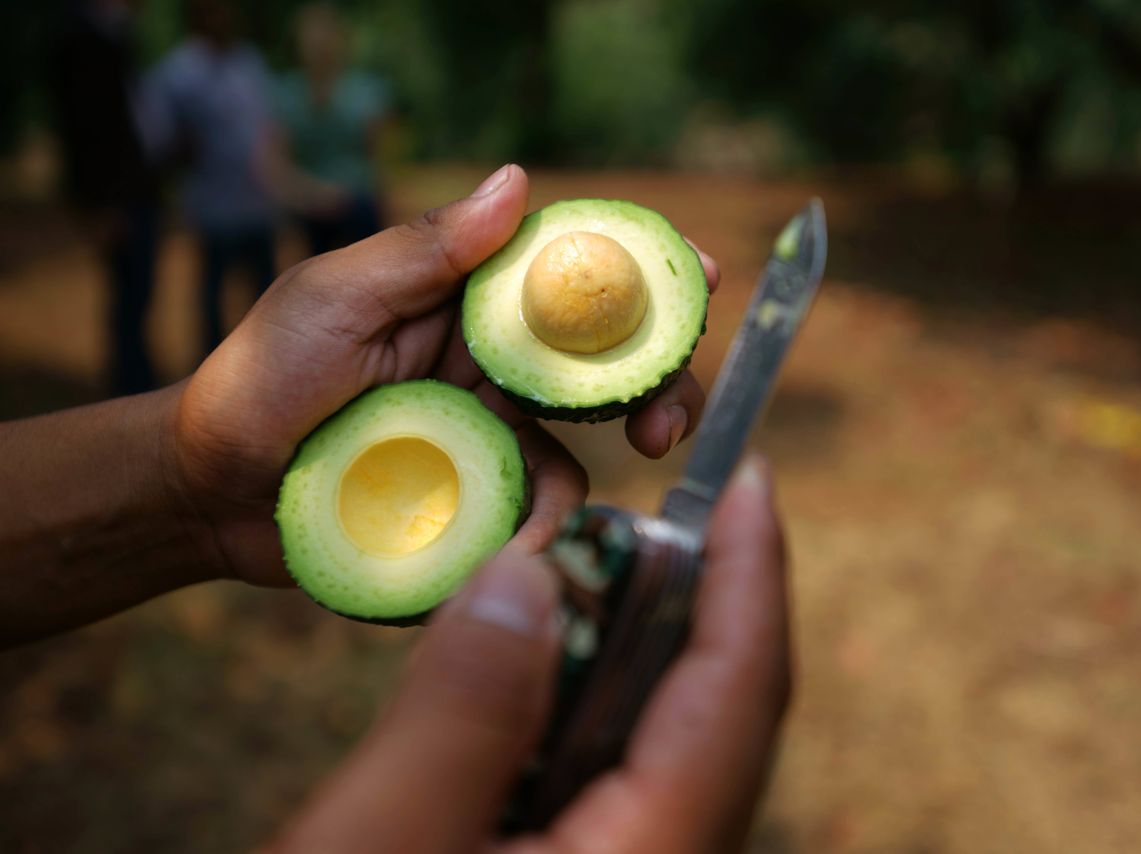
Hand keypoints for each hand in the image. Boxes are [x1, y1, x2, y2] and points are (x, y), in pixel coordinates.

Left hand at [171, 165, 719, 585]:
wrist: (211, 492)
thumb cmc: (261, 379)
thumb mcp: (335, 300)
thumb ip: (426, 250)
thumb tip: (518, 179)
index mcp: (466, 304)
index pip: (571, 278)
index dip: (642, 275)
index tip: (703, 278)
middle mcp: (491, 367)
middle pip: (603, 366)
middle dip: (658, 385)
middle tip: (669, 425)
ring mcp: (488, 437)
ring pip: (584, 448)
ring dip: (594, 479)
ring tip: (560, 515)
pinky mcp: (475, 502)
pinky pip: (532, 512)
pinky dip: (534, 530)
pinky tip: (510, 549)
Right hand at [269, 457, 790, 853]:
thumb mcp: (377, 850)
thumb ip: (462, 712)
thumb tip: (532, 575)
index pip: (736, 694)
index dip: (753, 575)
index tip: (749, 481)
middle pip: (718, 716)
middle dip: (694, 602)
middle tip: (649, 516)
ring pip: (667, 749)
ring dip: (633, 655)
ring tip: (588, 581)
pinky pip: (615, 784)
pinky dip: (588, 713)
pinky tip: (539, 681)